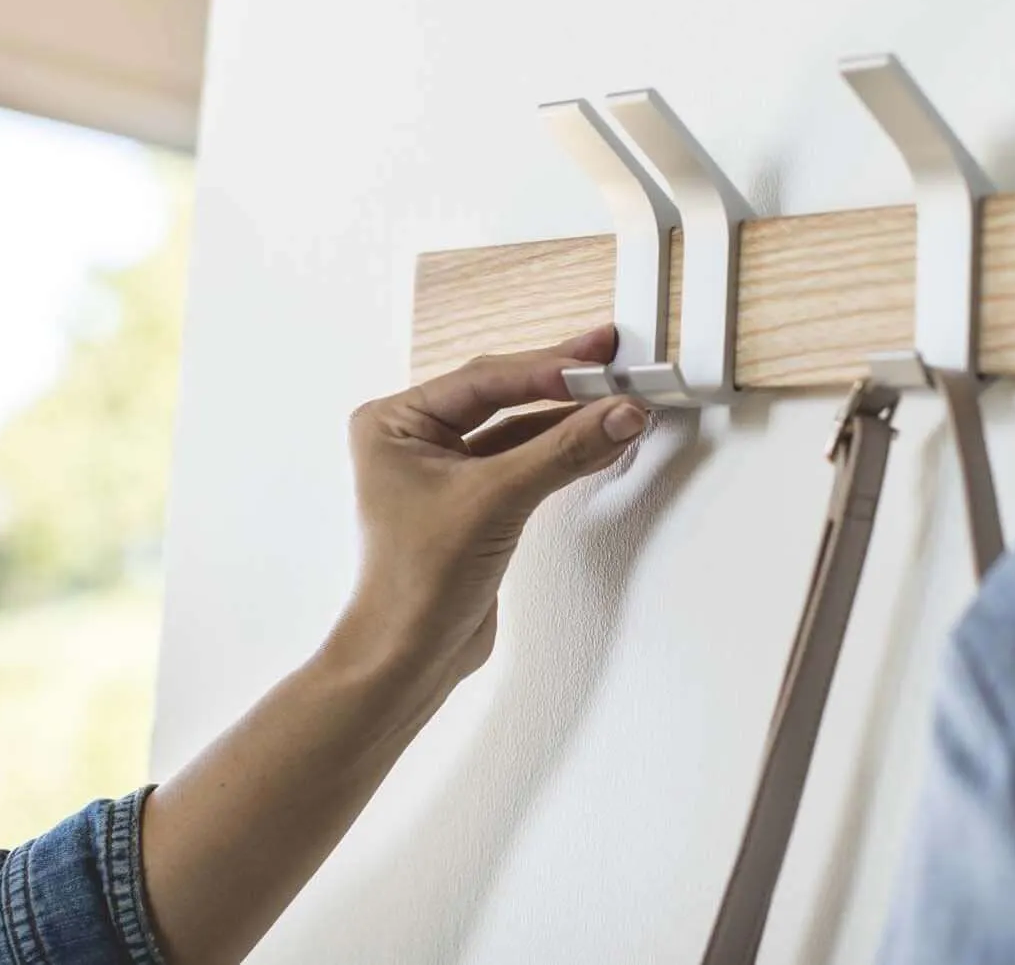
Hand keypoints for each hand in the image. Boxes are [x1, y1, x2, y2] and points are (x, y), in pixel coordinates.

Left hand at [332, 326, 648, 691]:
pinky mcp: (472, 501)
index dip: (547, 370)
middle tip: (610, 356)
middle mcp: (413, 438)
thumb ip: (563, 451)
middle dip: (560, 382)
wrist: (410, 657)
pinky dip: (562, 452)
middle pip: (501, 394)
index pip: (483, 379)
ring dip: (568, 419)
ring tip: (619, 401)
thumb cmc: (416, 582)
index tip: (599, 366)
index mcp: (394, 421)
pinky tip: (600, 441)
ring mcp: (443, 470)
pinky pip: (523, 461)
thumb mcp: (496, 500)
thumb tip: (618, 414)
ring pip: (516, 428)